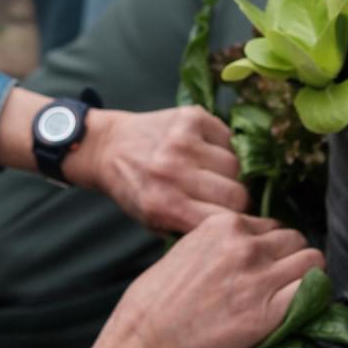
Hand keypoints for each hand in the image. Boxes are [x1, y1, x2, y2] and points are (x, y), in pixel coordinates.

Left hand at [65, 106, 248, 233]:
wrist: (109, 148)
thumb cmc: (136, 191)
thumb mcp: (155, 224)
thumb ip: (193, 231)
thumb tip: (238, 230)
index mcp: (164, 204)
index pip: (227, 218)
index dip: (236, 221)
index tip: (235, 220)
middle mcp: (173, 171)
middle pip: (238, 192)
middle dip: (237, 199)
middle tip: (227, 198)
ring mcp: (183, 141)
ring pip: (237, 164)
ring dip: (232, 173)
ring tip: (216, 175)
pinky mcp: (191, 116)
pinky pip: (229, 138)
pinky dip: (225, 148)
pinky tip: (209, 153)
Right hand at [76, 214, 322, 347]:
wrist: (147, 341)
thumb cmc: (155, 303)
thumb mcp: (184, 252)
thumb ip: (218, 246)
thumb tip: (244, 253)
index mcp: (222, 225)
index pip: (269, 225)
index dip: (269, 248)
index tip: (262, 266)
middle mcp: (245, 244)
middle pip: (294, 239)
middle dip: (290, 258)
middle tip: (279, 282)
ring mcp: (260, 276)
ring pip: (312, 260)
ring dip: (305, 277)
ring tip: (291, 296)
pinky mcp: (271, 310)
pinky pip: (312, 292)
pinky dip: (310, 300)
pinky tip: (296, 311)